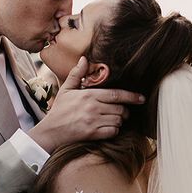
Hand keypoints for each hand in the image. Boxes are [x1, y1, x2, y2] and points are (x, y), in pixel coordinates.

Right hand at [29, 57, 144, 152]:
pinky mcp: (93, 134)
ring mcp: (93, 121)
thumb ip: (77, 74)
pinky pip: (113, 132)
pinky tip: (107, 128)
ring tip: (111, 120)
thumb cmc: (59, 110)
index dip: (131, 96)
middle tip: (121, 112)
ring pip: (118, 120)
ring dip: (118, 121)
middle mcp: (93, 107)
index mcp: (89, 94)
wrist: (50, 131)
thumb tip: (84, 59)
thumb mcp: (66, 89)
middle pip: (120, 109)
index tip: (141, 98)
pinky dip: (114, 130)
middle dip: (124, 111)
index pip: (116, 94)